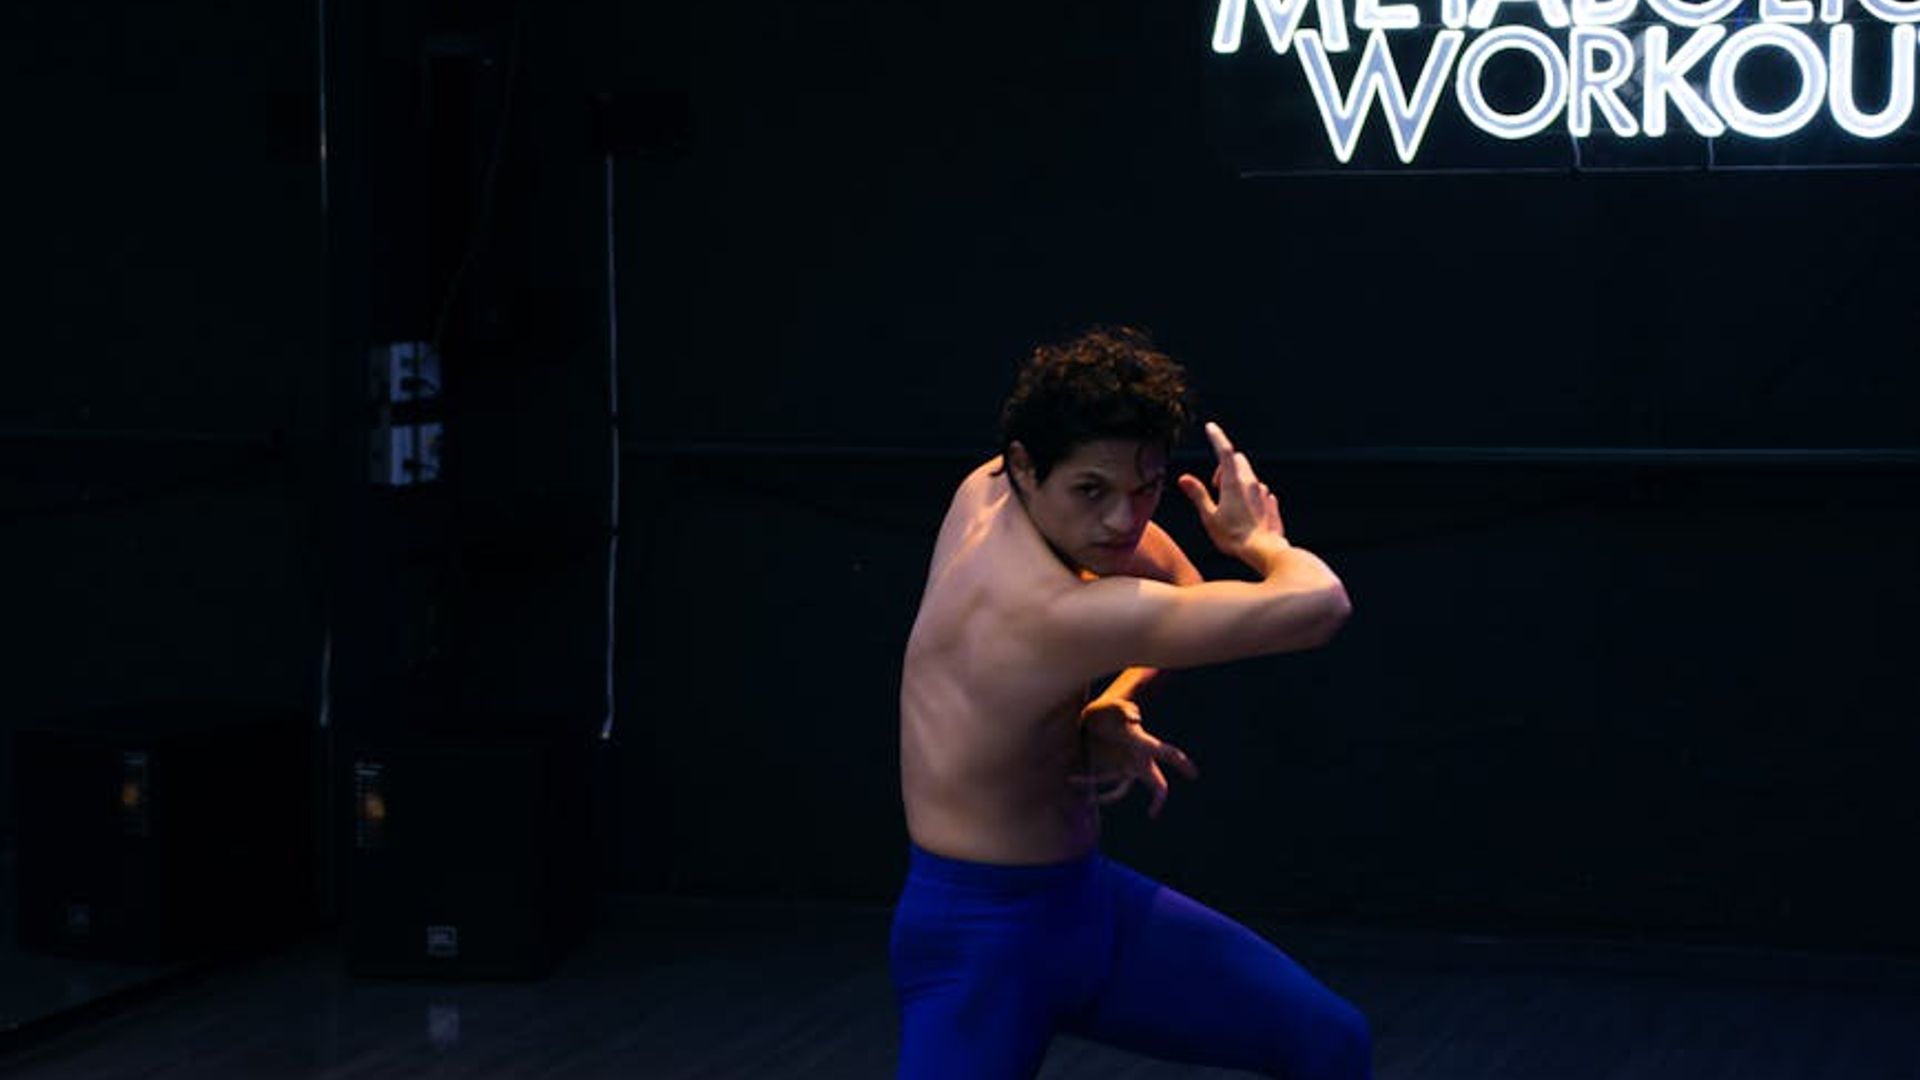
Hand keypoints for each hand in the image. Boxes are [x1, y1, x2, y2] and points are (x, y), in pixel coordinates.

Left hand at [1069, 697, 1199, 819]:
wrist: (1092, 714)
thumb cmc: (1108, 709)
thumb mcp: (1116, 707)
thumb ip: (1125, 711)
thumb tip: (1135, 719)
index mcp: (1144, 744)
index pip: (1168, 754)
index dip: (1182, 764)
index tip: (1194, 775)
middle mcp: (1138, 760)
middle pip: (1156, 783)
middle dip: (1158, 798)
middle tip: (1153, 812)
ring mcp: (1124, 766)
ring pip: (1121, 791)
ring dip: (1106, 797)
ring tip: (1089, 800)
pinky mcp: (1108, 768)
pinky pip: (1100, 780)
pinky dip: (1086, 781)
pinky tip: (1073, 779)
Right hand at [1177, 421, 1287, 570]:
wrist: (1264, 552)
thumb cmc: (1233, 537)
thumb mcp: (1209, 516)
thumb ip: (1198, 495)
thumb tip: (1184, 478)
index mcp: (1233, 483)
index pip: (1224, 451)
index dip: (1217, 437)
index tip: (1211, 427)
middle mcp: (1251, 483)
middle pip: (1238, 461)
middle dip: (1225, 466)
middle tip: (1216, 487)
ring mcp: (1264, 492)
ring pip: (1249, 477)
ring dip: (1238, 483)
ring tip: (1229, 506)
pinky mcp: (1271, 504)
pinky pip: (1259, 492)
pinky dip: (1250, 496)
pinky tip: (1245, 514)